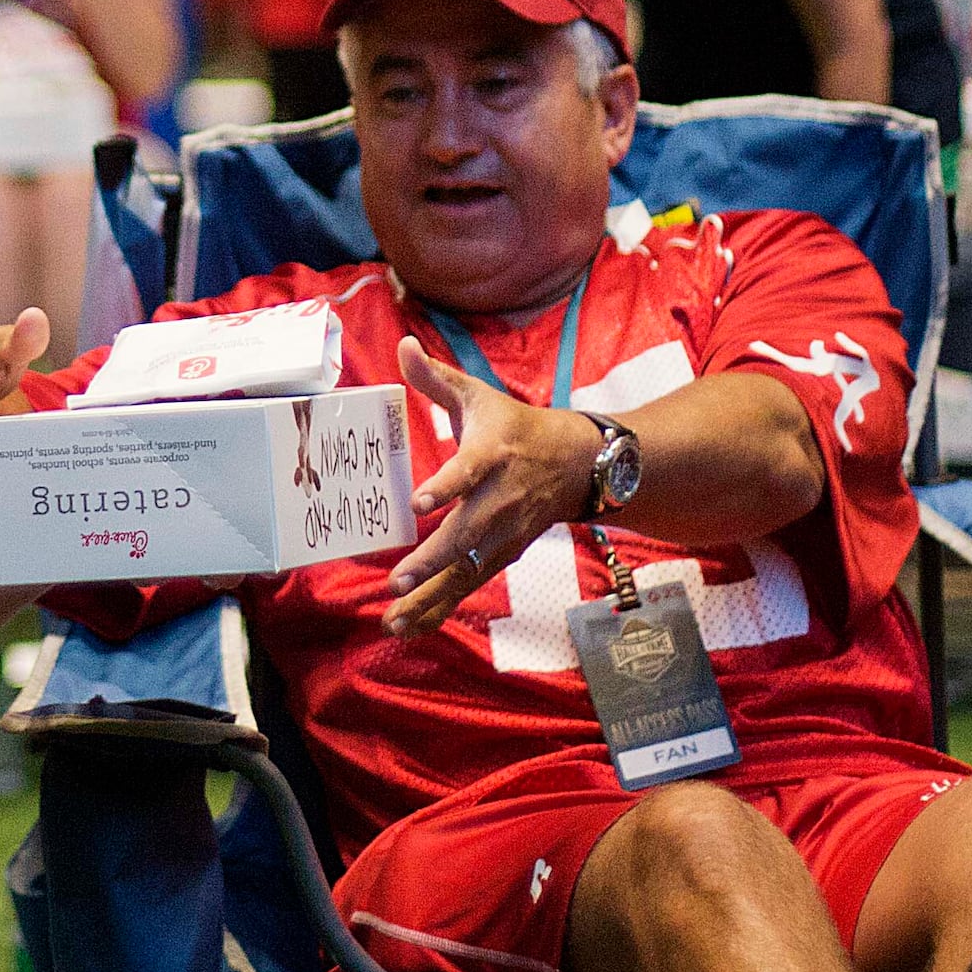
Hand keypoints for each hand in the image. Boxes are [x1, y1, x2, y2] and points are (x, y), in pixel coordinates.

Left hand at [382, 336, 591, 637]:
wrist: (578, 464)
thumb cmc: (515, 427)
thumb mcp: (479, 396)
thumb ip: (436, 378)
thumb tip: (402, 345)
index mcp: (491, 455)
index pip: (467, 471)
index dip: (445, 487)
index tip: (419, 503)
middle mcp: (500, 499)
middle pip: (467, 534)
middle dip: (433, 560)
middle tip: (398, 579)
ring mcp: (504, 532)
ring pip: (467, 569)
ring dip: (431, 597)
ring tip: (393, 617)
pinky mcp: (503, 554)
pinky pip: (470, 585)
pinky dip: (441, 608)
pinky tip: (409, 626)